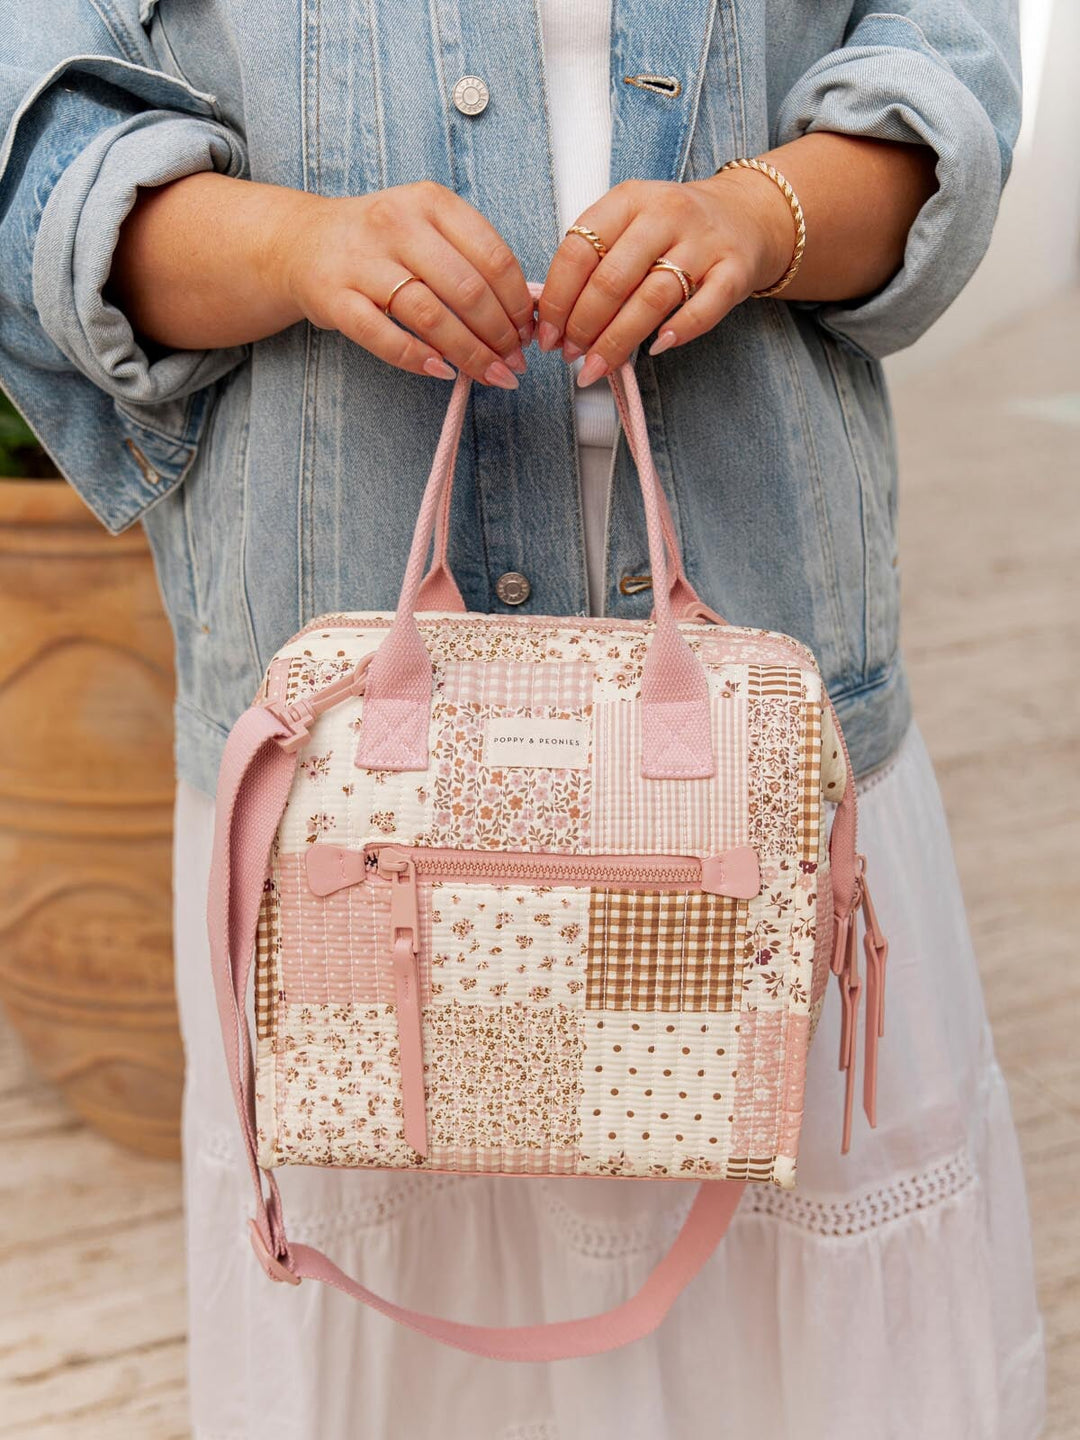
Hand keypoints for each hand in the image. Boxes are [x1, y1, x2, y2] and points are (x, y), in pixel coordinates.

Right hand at [111, 175, 534, 387]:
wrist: (302, 242)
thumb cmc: (381, 243)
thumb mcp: (428, 229)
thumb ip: (473, 259)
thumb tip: (529, 313)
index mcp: (430, 202)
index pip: (493, 256)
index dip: (519, 302)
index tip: (530, 331)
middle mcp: (396, 223)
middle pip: (467, 289)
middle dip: (500, 334)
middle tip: (515, 362)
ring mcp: (361, 261)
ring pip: (431, 315)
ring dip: (469, 353)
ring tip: (491, 374)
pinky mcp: (333, 297)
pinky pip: (384, 336)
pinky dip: (419, 359)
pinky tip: (442, 372)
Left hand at [536, 168, 793, 384]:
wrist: (746, 215)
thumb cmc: (673, 229)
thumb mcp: (629, 224)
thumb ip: (594, 260)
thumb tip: (553, 319)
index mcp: (629, 200)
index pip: (579, 250)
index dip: (558, 299)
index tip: (547, 334)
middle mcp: (666, 215)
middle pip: (612, 279)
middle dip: (583, 326)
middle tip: (569, 355)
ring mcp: (703, 243)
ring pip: (652, 298)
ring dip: (618, 340)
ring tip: (596, 366)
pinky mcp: (735, 270)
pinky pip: (704, 308)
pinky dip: (679, 331)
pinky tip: (655, 348)